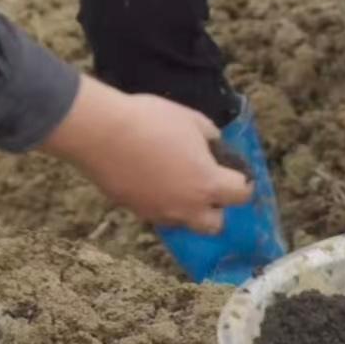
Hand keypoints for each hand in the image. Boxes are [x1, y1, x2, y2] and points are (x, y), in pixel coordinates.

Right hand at [39, 74, 252, 232]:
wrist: (102, 133)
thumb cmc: (151, 121)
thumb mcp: (191, 119)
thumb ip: (211, 137)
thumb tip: (214, 146)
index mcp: (208, 183)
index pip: (241, 194)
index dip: (242, 181)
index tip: (235, 170)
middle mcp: (187, 206)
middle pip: (215, 224)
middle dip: (215, 207)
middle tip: (205, 184)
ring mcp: (159, 212)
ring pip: (183, 222)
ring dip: (186, 207)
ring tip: (175, 181)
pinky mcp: (135, 211)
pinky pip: (157, 214)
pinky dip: (160, 202)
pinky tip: (150, 179)